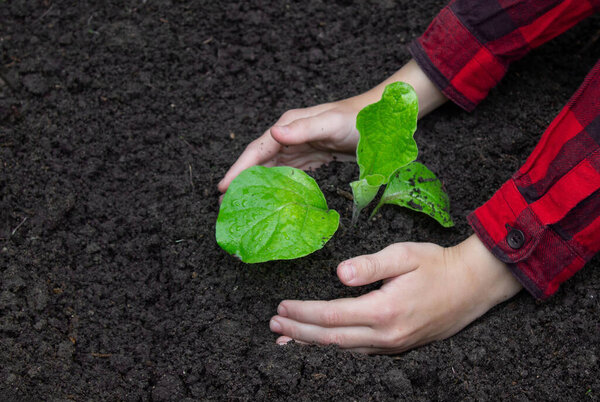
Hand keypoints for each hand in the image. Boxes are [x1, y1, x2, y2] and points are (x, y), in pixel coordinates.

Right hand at [218, 100, 359, 192]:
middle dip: (241, 182)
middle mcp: (288, 136)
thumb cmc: (358, 119)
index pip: (257, 150)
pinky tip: (268, 199)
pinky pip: (285, 174)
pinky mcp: (308, 158)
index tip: (224, 189)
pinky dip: (274, 187)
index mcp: (288, 126)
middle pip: (258, 161)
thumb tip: (275, 134)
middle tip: (224, 206)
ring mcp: (297, 147)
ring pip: (269, 170)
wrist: (381, 119)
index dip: (239, 169)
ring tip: (241, 206)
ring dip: (254, 186)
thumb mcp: (331, 123)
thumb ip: (304, 128)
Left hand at [269, 234, 521, 353]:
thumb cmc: (438, 264)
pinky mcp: (399, 345)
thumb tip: (338, 273)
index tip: (281, 307)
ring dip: (313, 343)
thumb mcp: (404, 255)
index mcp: (384, 310)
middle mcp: (386, 334)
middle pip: (331, 338)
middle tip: (274, 326)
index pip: (331, 315)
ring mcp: (394, 344)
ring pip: (344, 349)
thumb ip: (369, 265)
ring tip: (287, 339)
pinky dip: (335, 347)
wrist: (474, 285)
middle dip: (299, 332)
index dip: (302, 313)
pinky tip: (324, 344)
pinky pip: (359, 351)